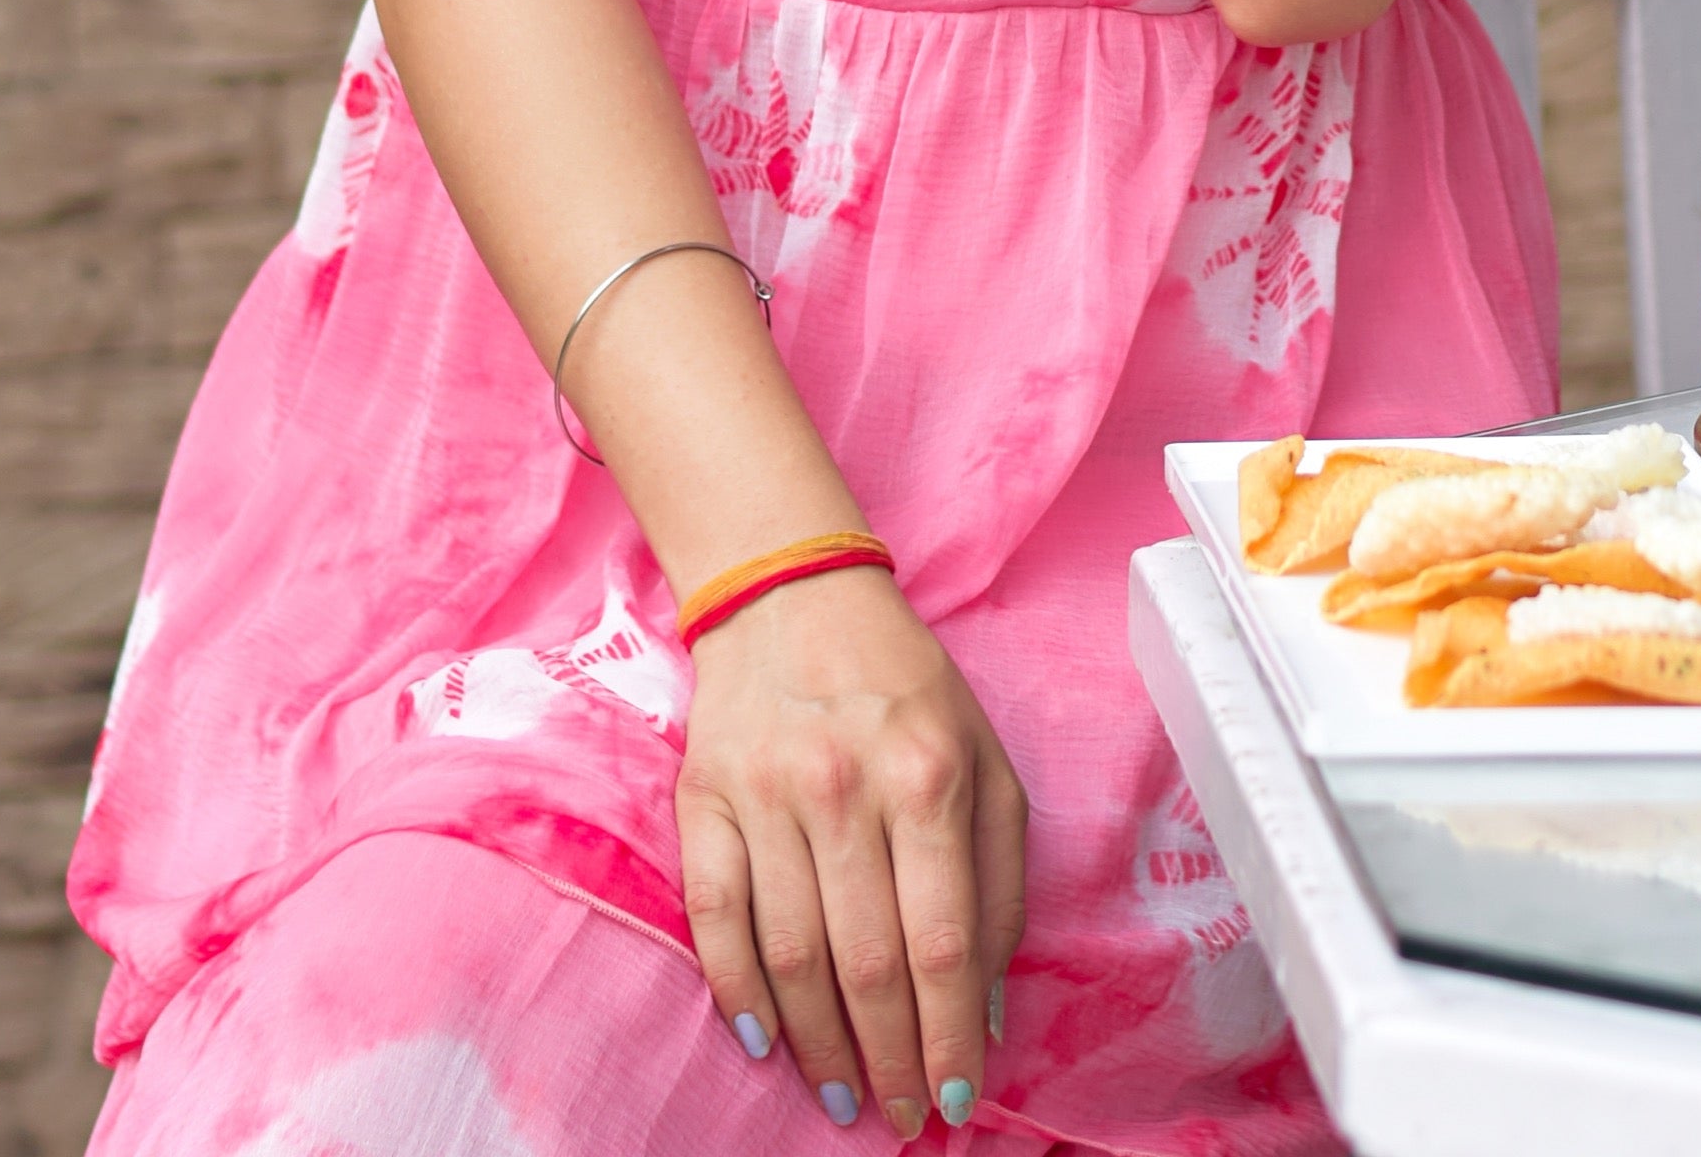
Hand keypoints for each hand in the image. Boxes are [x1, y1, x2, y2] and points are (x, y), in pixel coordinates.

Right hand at [676, 565, 1026, 1135]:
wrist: (793, 595)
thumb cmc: (904, 690)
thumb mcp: (984, 759)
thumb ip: (999, 879)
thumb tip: (990, 1005)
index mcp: (928, 774)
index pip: (944, 940)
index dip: (951, 1034)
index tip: (958, 1101)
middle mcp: (845, 786)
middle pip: (868, 963)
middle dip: (890, 1061)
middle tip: (903, 1121)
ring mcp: (765, 795)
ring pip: (790, 957)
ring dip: (819, 1047)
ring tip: (841, 1099)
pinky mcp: (701, 800)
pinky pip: (715, 919)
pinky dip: (736, 992)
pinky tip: (764, 1043)